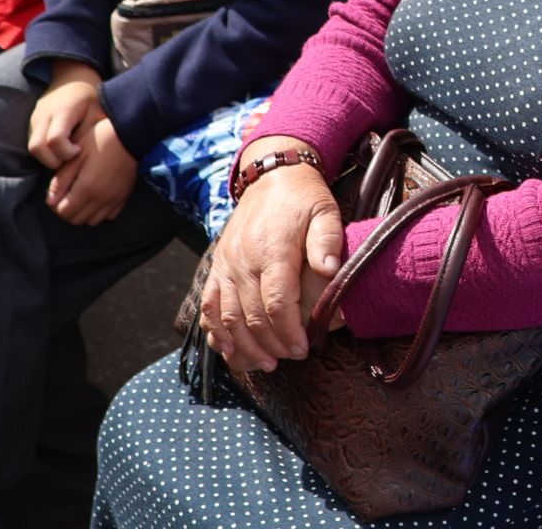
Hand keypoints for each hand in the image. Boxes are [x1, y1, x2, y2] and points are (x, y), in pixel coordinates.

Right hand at [28, 61, 103, 169]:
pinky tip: (60, 148)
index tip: (79, 150)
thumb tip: (85, 157)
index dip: (66, 152)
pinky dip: (44, 151)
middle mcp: (44, 115)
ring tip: (66, 153)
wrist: (73, 76)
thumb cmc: (90, 96)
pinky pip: (32, 143)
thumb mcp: (97, 111)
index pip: (55, 139)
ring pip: (32, 148)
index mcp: (63, 110)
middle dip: (52, 161)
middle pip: (36, 148)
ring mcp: (35, 119)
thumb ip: (90, 133)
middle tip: (70, 158)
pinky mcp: (32, 123)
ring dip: (47, 158)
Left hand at [45, 112, 137, 225]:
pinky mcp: (124, 197)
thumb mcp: (75, 156)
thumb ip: (61, 180)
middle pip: (76, 219)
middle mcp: (102, 199)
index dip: (55, 205)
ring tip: (82, 195)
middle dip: (67, 210)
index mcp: (87, 188)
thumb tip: (50, 201)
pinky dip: (100, 211)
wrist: (130, 133)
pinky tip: (97, 196)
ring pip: (92, 221)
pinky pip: (108, 216)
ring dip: (83, 212)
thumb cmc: (99, 140)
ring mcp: (115, 199)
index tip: (57, 192)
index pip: (63, 212)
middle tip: (67, 193)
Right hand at [202, 138, 341, 372]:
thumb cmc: (303, 198)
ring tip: (266, 364)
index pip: (276, 301)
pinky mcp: (218, 267)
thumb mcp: (325, 211)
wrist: (271, 177)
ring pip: (227, 316)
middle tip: (291, 358)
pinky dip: (216, 332)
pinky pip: (209, 305)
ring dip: (244, 345)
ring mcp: (226, 264)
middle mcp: (243, 260)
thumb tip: (332, 270)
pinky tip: (229, 350)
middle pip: (251, 315)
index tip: (303, 348)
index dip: (288, 330)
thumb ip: (328, 241)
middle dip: (271, 344)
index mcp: (273, 249)